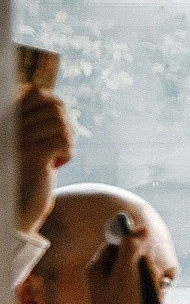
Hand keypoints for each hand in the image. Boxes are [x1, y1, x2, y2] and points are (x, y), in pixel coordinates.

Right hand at [16, 86, 72, 235]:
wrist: (17, 209)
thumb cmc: (28, 175)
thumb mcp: (32, 144)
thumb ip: (41, 123)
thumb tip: (57, 102)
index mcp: (8, 120)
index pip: (39, 94)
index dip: (56, 108)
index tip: (55, 130)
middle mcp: (9, 126)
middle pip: (55, 110)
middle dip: (65, 130)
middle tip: (55, 150)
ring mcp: (19, 138)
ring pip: (61, 124)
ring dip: (67, 142)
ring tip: (53, 158)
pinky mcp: (32, 154)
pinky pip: (64, 141)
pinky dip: (68, 153)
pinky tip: (56, 166)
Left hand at [79, 217, 149, 303]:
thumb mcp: (125, 273)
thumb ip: (131, 247)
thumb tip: (140, 228)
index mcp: (97, 267)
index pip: (118, 244)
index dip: (134, 248)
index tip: (142, 260)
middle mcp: (104, 278)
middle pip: (132, 260)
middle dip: (146, 268)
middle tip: (149, 281)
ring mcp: (115, 293)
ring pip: (140, 276)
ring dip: (151, 283)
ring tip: (151, 297)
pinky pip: (143, 292)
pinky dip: (150, 297)